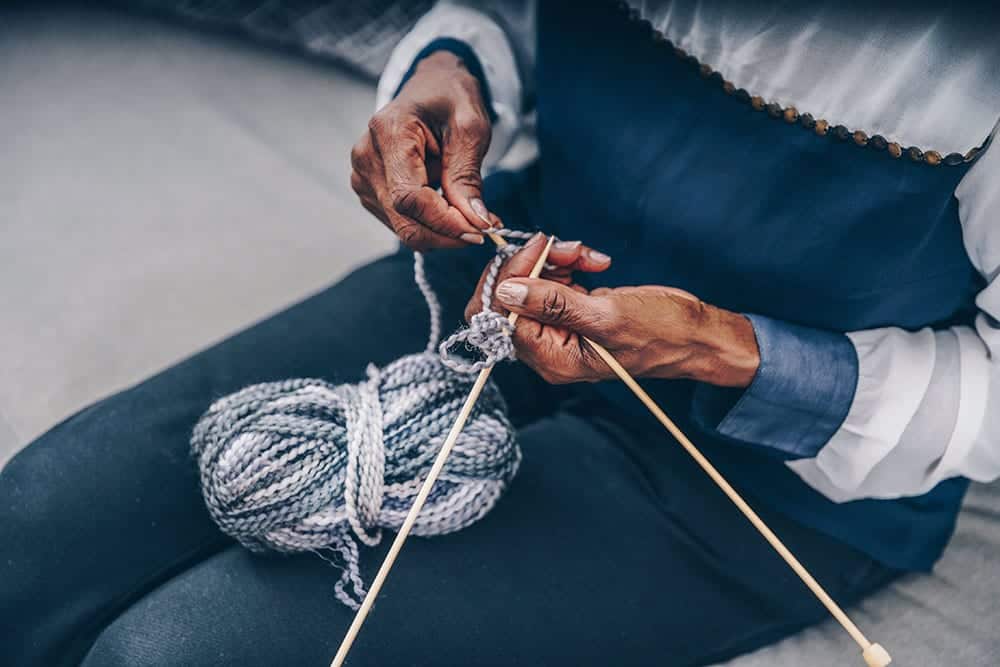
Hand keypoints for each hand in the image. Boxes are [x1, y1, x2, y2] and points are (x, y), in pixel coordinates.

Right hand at [351, 51, 493, 249]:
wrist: (432, 86)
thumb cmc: (450, 98)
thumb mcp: (470, 128)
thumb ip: (467, 175)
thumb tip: (475, 221)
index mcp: (388, 133)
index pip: (409, 198)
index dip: (445, 222)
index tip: (481, 230)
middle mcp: (367, 157)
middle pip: (403, 220)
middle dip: (447, 233)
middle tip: (484, 229)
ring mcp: (363, 176)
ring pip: (403, 227)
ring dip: (442, 231)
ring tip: (471, 212)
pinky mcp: (370, 190)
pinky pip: (402, 222)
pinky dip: (431, 224)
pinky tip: (451, 208)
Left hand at [465, 236, 759, 386]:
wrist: (695, 334)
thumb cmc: (661, 335)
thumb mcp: (606, 316)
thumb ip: (554, 304)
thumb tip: (507, 291)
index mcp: (550, 358)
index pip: (500, 315)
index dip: (511, 277)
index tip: (539, 250)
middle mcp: (549, 345)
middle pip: (510, 296)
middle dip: (533, 264)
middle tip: (564, 248)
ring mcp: (560, 327)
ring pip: (531, 281)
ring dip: (556, 258)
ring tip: (588, 254)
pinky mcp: (573, 309)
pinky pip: (553, 279)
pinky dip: (569, 262)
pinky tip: (595, 261)